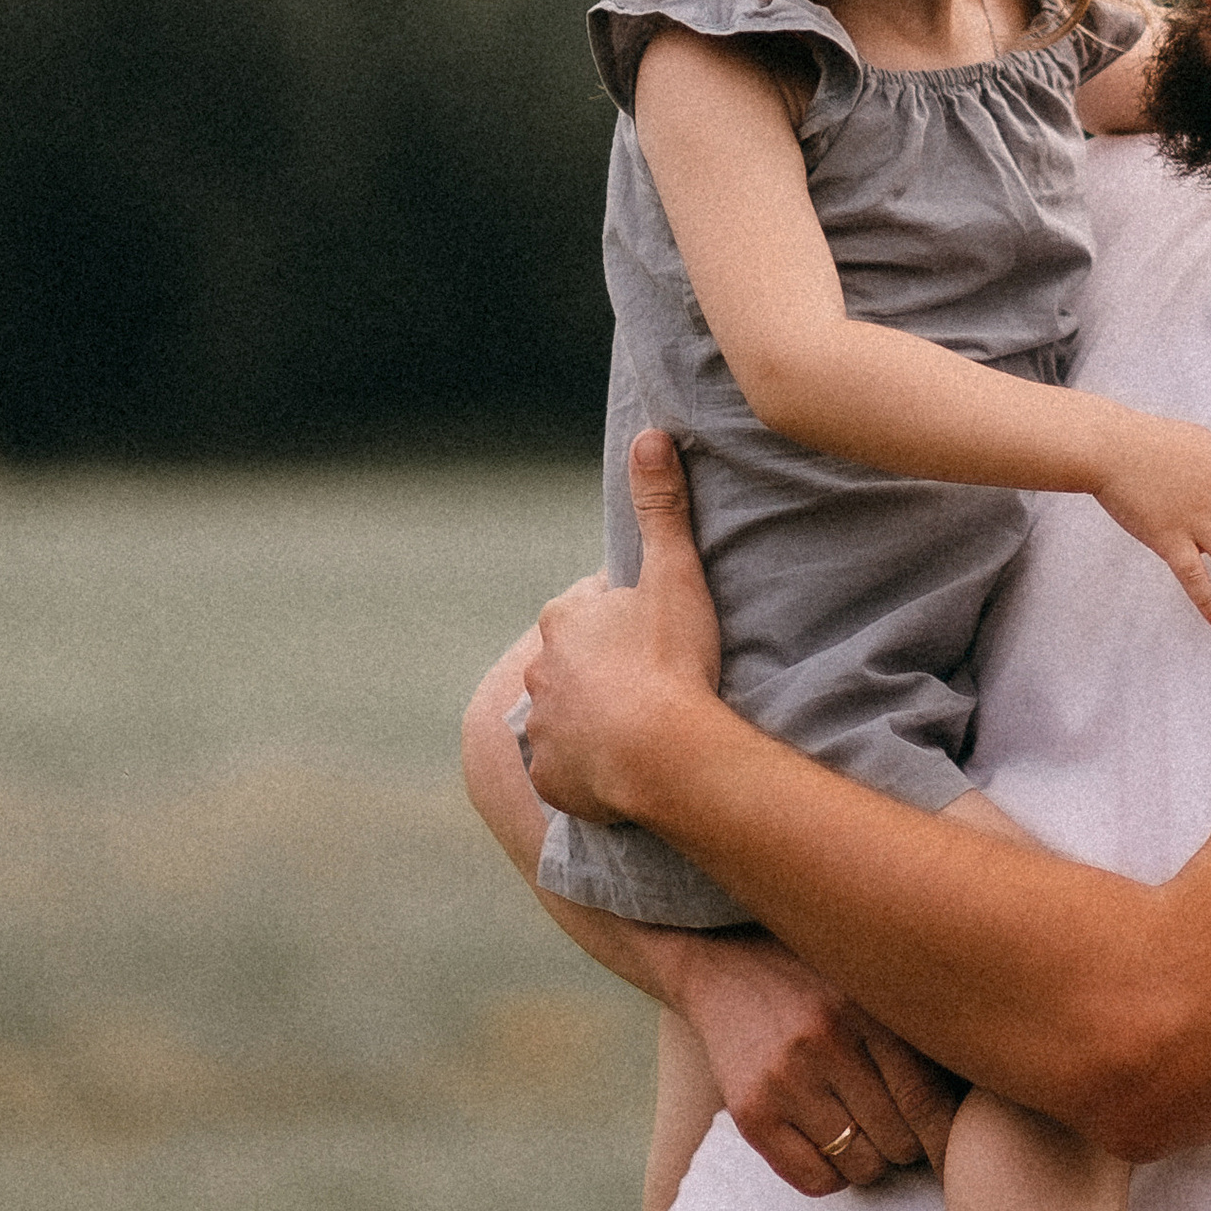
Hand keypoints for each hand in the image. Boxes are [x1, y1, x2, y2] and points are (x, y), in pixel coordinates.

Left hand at [522, 432, 721, 817]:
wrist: (662, 753)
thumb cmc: (671, 660)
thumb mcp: (673, 574)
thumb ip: (661, 507)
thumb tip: (649, 434)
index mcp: (563, 617)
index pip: (591, 609)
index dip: (626, 620)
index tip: (659, 636)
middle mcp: (537, 668)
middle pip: (573, 662)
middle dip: (605, 669)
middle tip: (656, 682)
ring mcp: (541, 726)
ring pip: (565, 714)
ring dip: (593, 718)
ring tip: (641, 728)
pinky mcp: (549, 776)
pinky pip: (564, 768)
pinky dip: (585, 768)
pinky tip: (620, 768)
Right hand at [655, 927, 959, 1196]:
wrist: (725, 965)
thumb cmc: (821, 980)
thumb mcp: (875, 984)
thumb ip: (921, 1031)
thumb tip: (990, 1089)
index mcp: (868, 1007)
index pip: (928, 1102)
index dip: (950, 1141)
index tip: (961, 1155)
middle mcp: (826, 1042)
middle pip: (900, 1141)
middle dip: (909, 1144)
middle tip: (902, 1126)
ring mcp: (784, 1080)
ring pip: (862, 1166)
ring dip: (872, 1159)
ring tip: (865, 1129)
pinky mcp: (751, 1113)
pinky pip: (815, 1180)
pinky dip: (834, 1174)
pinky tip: (832, 1143)